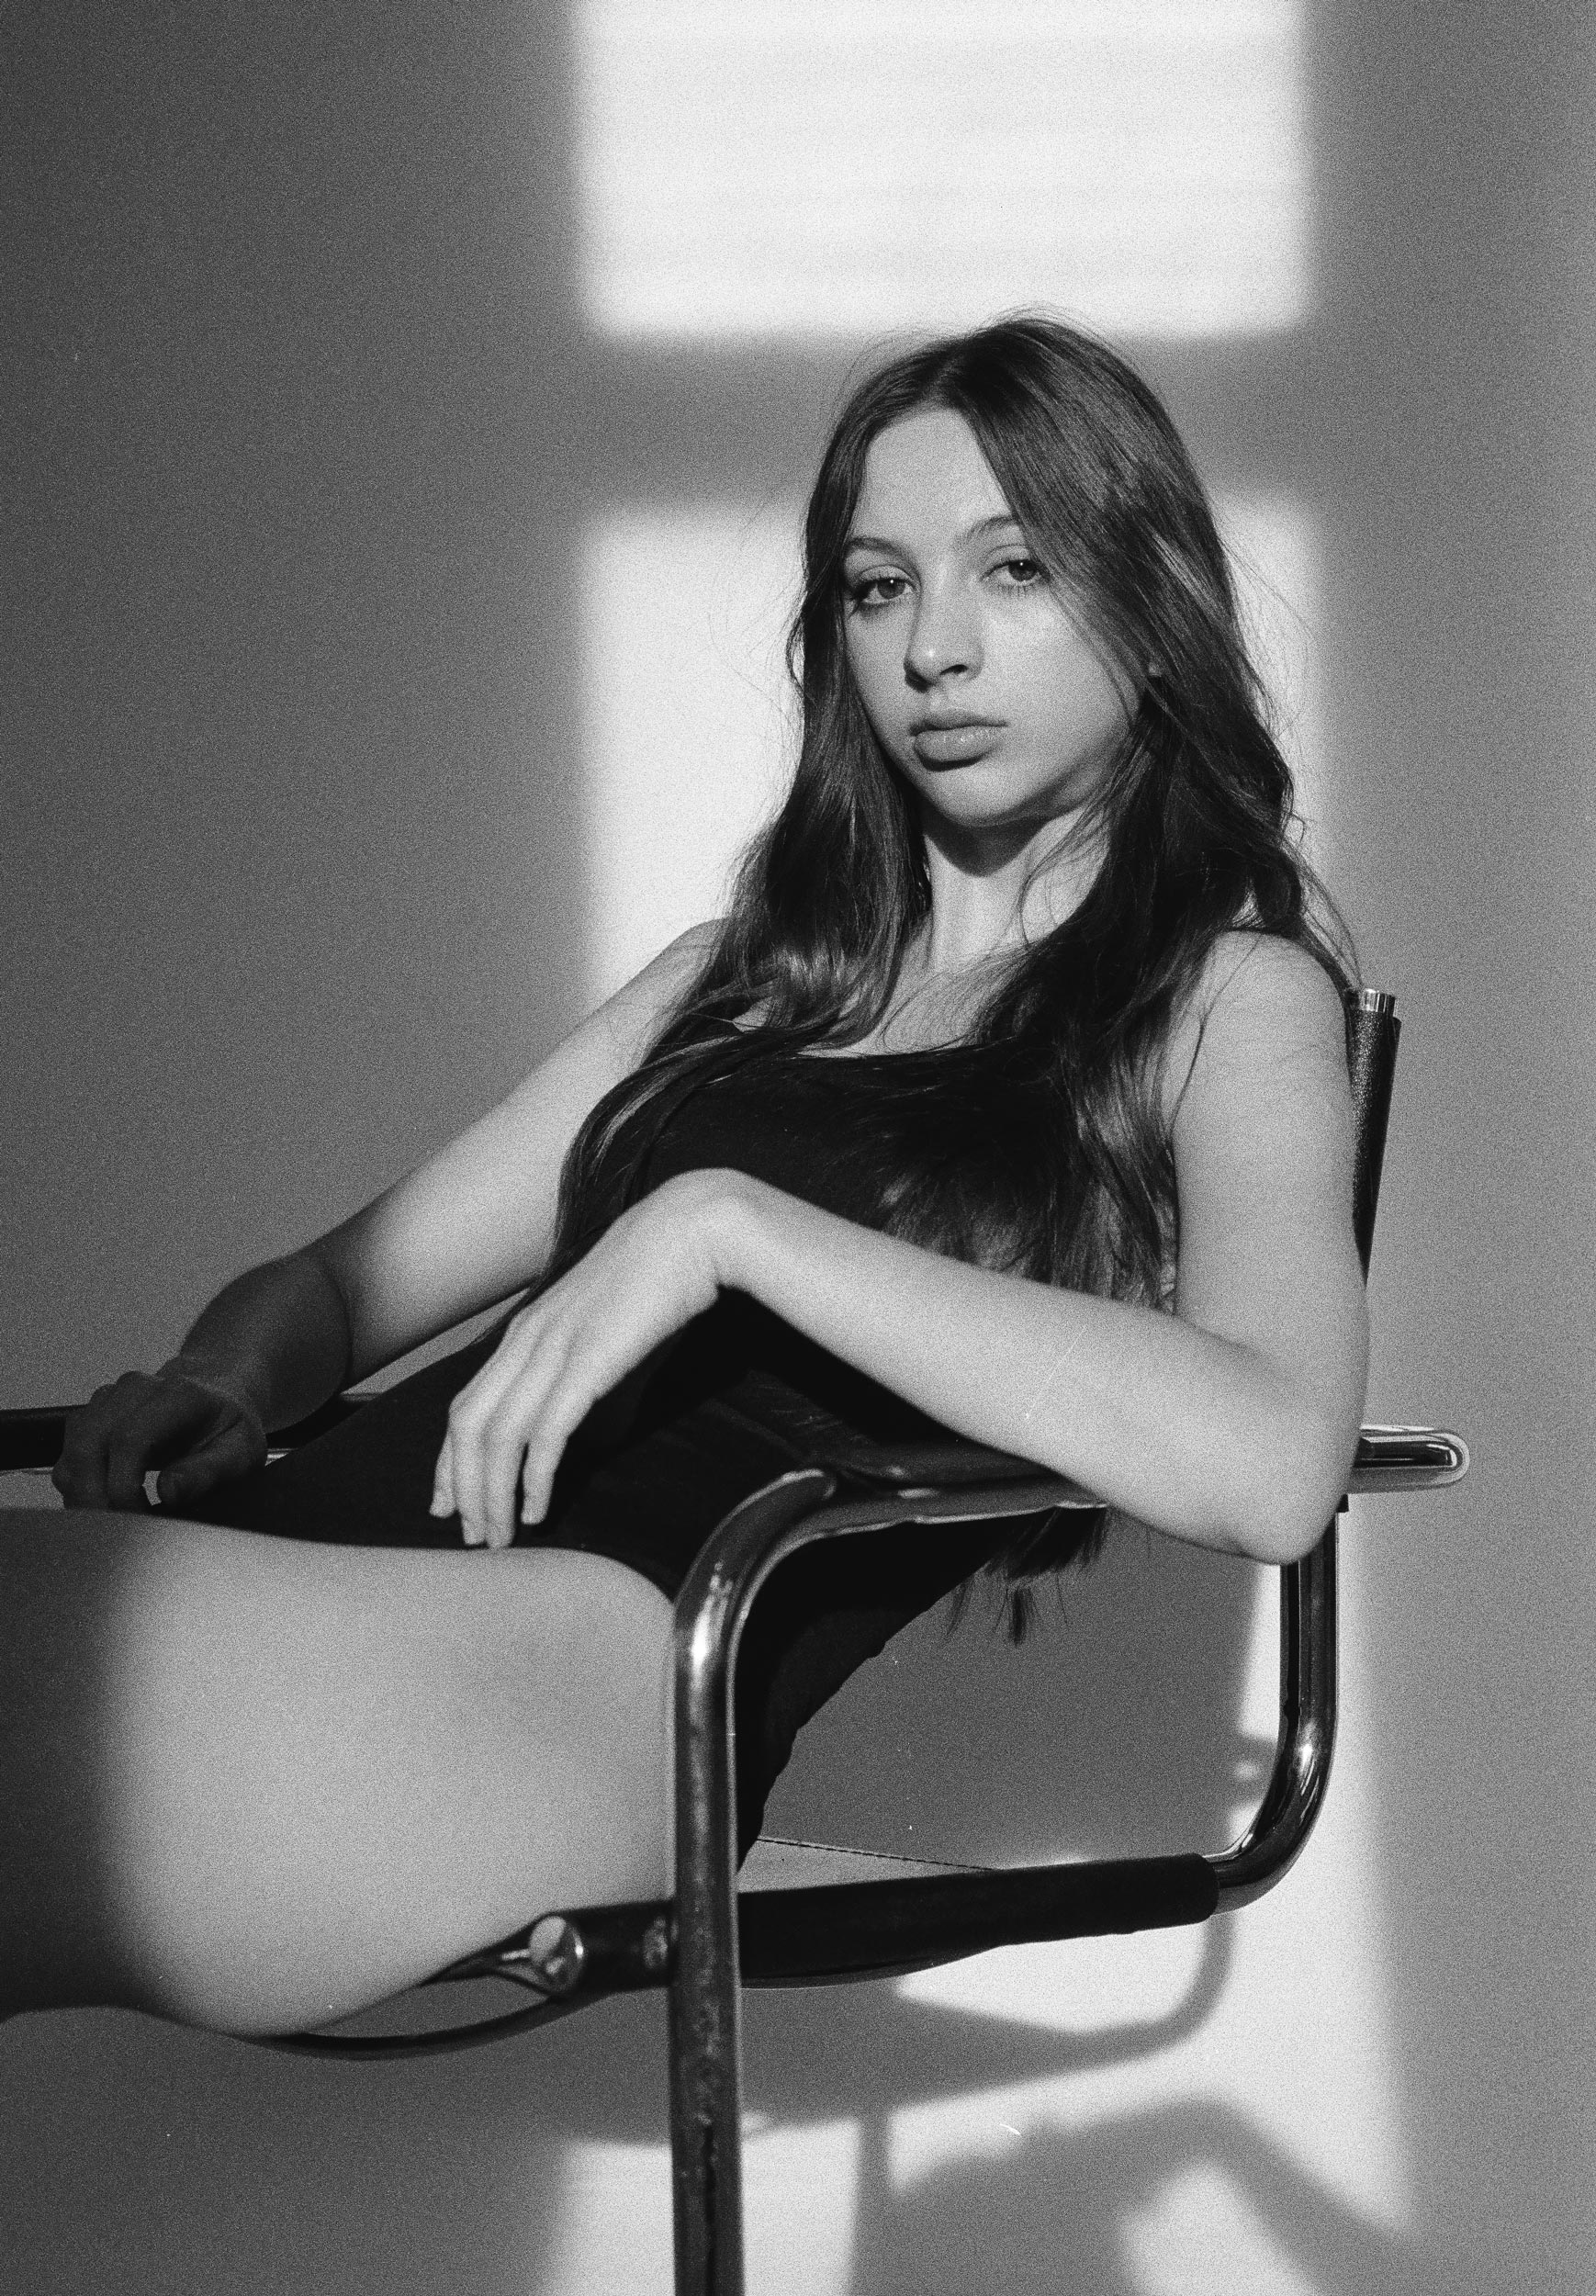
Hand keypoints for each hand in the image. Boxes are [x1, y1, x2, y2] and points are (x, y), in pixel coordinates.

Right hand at [52, 1362, 268, 1512]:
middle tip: (113, 1533)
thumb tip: (169, 1491)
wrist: (218, 1399)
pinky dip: (77, 1488)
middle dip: (94, 1496)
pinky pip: (68, 1456)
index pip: (131, 1439)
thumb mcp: (240, 1452)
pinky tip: (103, 1508)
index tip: (136, 1517)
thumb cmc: (228, 1428)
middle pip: (90, 1443)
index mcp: (177, 1396)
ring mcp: (109, 1401)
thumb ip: (208, 1472)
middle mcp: (135, 1391)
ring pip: (73, 1449)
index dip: (124, 1485)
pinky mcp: (92, 1418)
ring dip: (82, 1494)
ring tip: (110, 1525)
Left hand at [430, 1170, 739, 1548]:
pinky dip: (534, 1477)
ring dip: (492, 1494)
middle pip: (467, 1428)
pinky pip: (544, 1431)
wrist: (693, 1231)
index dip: (451, 1463)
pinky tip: (537, 1509)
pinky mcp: (586, 1360)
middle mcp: (525, 1340)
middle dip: (464, 1489)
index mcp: (524, 1332)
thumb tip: (588, 1442)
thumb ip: (590, 1388)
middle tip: (476, 1537)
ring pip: (496, 1436)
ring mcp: (552, 1347)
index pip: (465, 1407)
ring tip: (502, 1537)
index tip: (450, 1505)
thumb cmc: (660, 1285)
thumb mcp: (610, 1339)